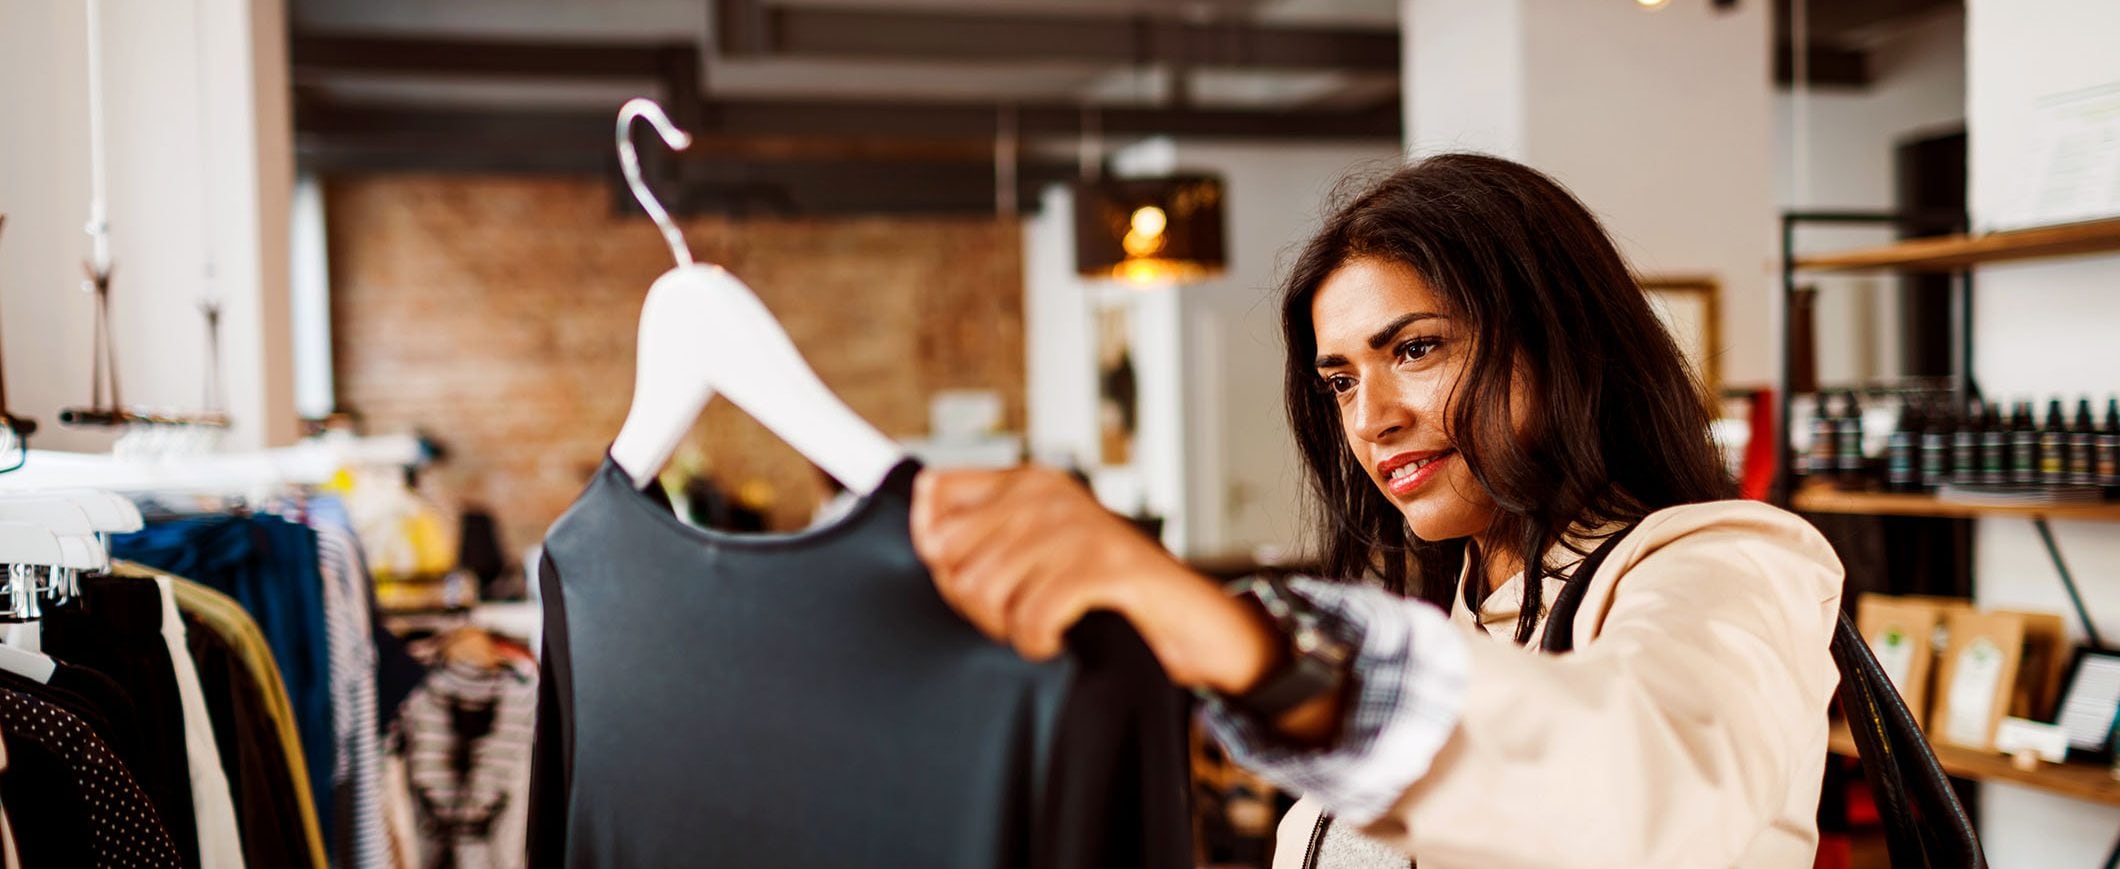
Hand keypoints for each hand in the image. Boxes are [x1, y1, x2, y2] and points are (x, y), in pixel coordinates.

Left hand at [910, 465, 1278, 694]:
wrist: (1190, 621)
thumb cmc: (1109, 593)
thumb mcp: (1040, 554)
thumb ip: (982, 537)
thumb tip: (923, 531)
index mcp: (1028, 483)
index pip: (934, 495)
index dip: (936, 550)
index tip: (972, 576)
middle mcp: (1049, 495)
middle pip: (950, 555)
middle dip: (971, 602)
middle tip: (1014, 613)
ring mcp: (1078, 527)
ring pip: (984, 588)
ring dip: (1006, 626)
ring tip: (1037, 625)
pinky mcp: (1104, 566)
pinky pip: (1032, 614)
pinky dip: (1038, 641)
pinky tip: (1057, 639)